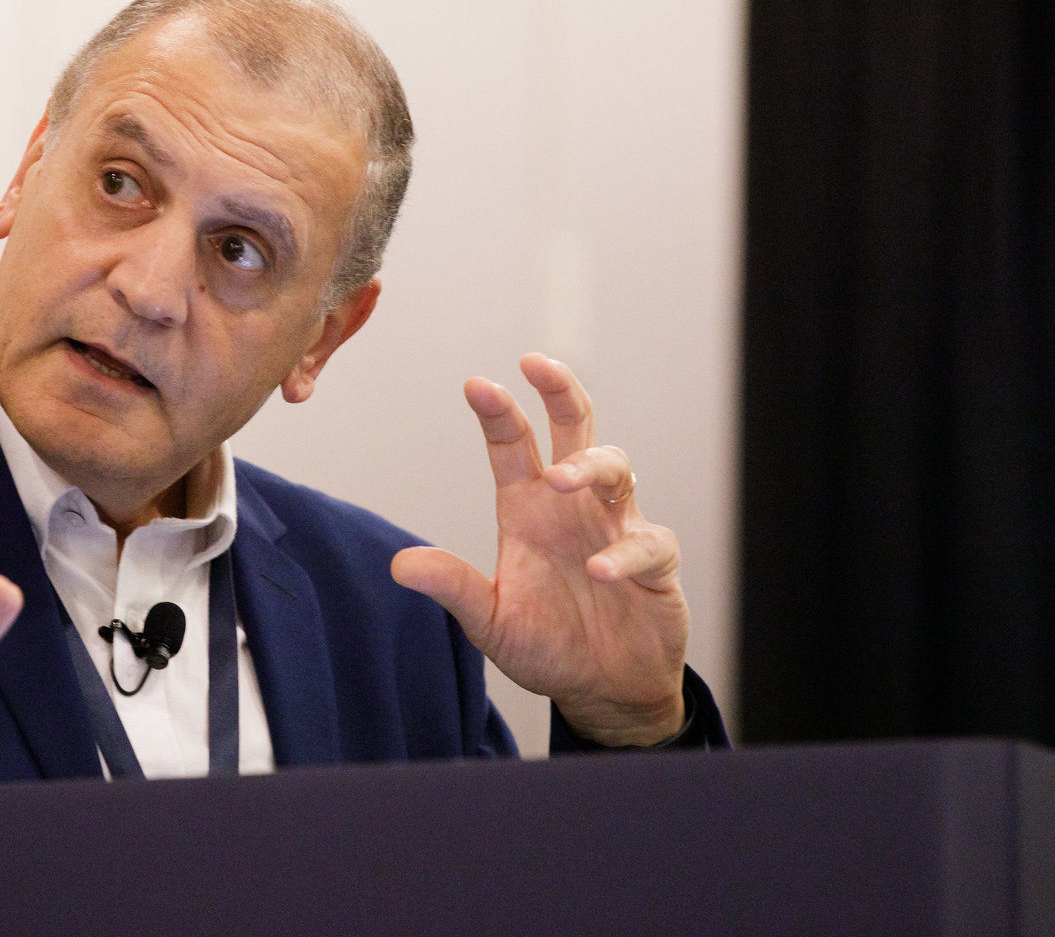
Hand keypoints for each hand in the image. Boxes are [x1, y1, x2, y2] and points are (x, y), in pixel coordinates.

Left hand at [391, 355, 687, 745]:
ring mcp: (616, 527)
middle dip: (559, 391)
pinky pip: (646, 541)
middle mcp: (572, 507)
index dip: (498, 414)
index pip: (513, 447)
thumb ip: (454, 588)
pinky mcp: (654, 562)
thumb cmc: (547, 644)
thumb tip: (400, 565)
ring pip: (614, 468)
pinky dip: (623, 552)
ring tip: (560, 480)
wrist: (603, 689)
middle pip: (574, 428)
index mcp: (528, 509)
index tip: (476, 385)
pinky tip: (599, 570)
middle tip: (539, 365)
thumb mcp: (490, 620)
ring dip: (588, 466)